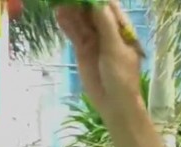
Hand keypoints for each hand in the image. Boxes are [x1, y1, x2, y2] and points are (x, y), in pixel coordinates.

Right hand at [56, 3, 142, 117]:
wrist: (114, 102)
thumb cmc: (121, 76)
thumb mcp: (115, 49)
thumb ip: (105, 25)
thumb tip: (97, 2)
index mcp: (121, 29)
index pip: (108, 6)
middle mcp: (107, 31)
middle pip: (91, 11)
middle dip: (80, 2)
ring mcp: (94, 39)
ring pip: (80, 20)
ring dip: (70, 11)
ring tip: (59, 3)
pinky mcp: (82, 49)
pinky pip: (73, 33)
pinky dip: (66, 24)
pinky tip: (58, 15)